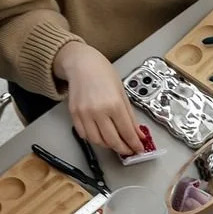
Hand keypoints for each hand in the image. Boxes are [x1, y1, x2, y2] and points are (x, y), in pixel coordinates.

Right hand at [53, 41, 143, 156]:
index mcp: (114, 104)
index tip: (138, 148)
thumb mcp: (122, 92)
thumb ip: (130, 116)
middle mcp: (98, 111)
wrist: (82, 64)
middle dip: (123, 149)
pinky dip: (93, 139)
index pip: (127, 132)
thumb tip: (138, 132)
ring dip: (108, 145)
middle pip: (112, 141)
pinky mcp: (74, 114)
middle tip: (128, 149)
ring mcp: (84, 114)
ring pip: (97, 141)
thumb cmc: (103, 73)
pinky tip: (100, 135)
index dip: (134, 144)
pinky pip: (84, 134)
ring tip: (115, 141)